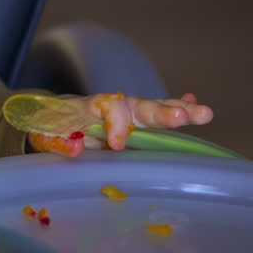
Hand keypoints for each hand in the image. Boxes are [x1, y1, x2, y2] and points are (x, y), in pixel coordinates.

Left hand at [27, 92, 213, 156]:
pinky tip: (197, 105)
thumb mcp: (48, 136)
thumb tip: (75, 147)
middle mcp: (112, 106)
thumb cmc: (51, 129)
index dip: (114, 124)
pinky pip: (157, 115)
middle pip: (137, 106)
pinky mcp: (136, 122)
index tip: (117, 144)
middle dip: (160, 113)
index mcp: (88, 108)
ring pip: (153, 109)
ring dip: (179, 110)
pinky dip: (176, 107)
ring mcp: (126, 113)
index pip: (106, 107)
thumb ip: (60, 141)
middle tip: (182, 116)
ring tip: (205, 113)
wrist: (52, 119)